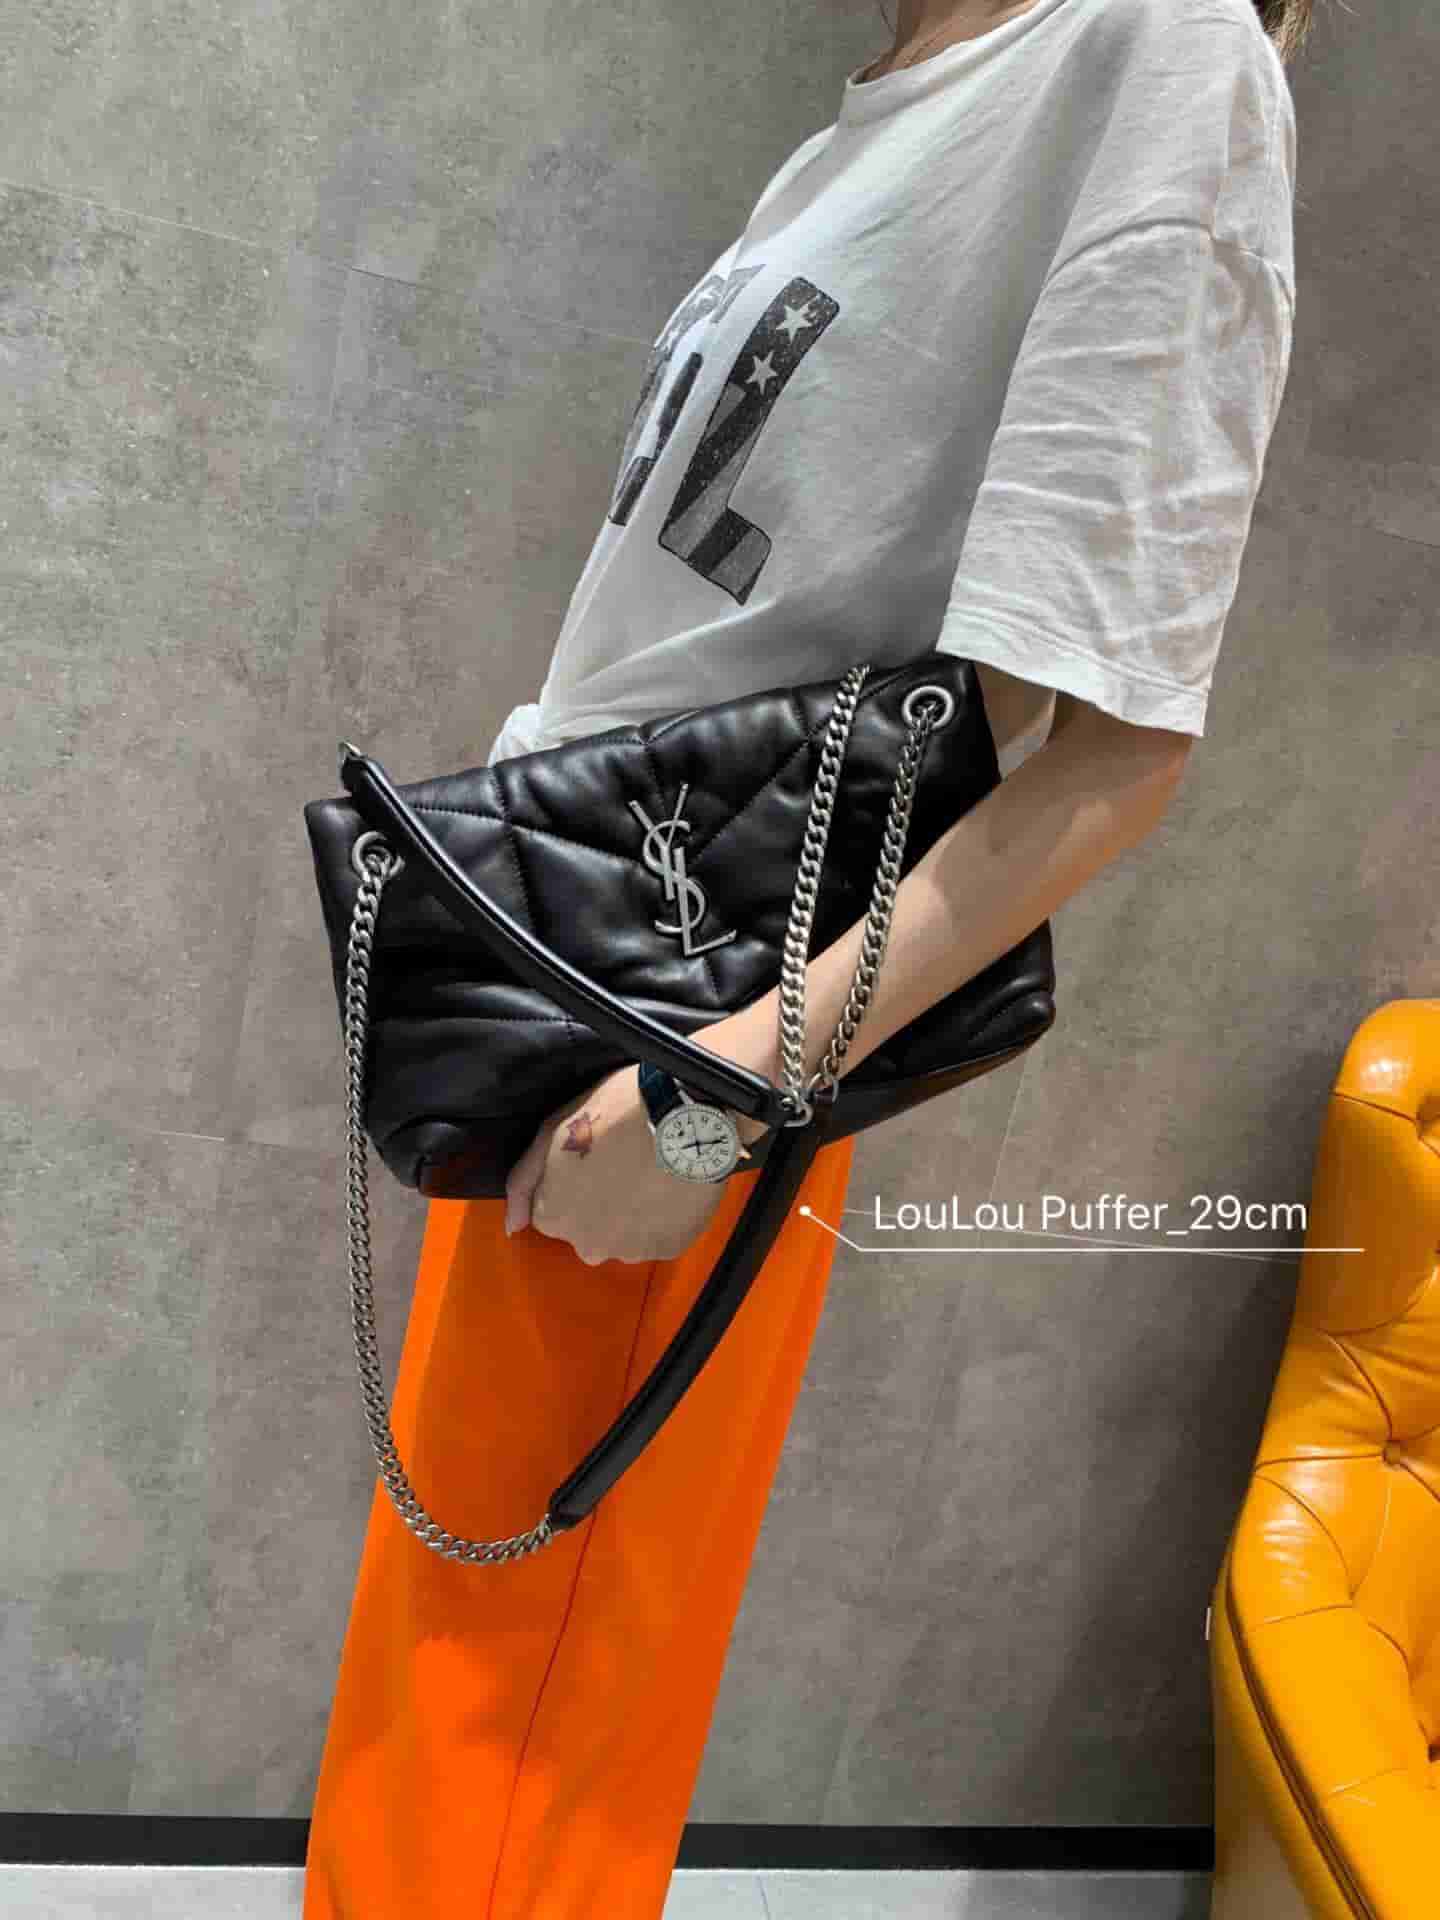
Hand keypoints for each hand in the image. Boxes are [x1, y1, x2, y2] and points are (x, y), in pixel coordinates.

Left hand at [503, 1060, 734, 1264]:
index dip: (572, 1182)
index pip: (552, 1213)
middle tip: (624, 1163)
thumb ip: (523, 1182)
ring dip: (634, 1214)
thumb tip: (512, 1226)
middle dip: (601, 1204)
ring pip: (625, 1238)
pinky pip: (661, 1239)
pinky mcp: (670, 1248)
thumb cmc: (615, 1111)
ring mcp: (631, 1251)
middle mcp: (588, 1245)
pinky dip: (665, 1219)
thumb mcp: (552, 1130)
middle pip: (588, 1230)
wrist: (683, 1111)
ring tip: (651, 1172)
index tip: (594, 1157)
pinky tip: (671, 1185)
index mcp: (555, 1216)